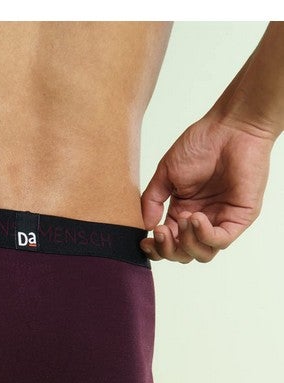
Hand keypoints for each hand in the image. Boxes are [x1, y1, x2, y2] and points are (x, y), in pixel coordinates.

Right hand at [140, 114, 274, 262]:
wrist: (231, 127)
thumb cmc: (202, 143)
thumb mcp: (166, 174)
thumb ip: (151, 200)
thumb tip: (144, 226)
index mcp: (183, 213)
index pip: (169, 244)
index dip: (155, 249)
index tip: (144, 240)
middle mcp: (202, 221)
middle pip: (183, 255)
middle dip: (168, 249)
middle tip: (161, 231)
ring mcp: (221, 221)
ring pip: (203, 254)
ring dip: (187, 244)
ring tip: (184, 219)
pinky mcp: (239, 218)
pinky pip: (221, 240)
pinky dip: (205, 235)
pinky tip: (195, 217)